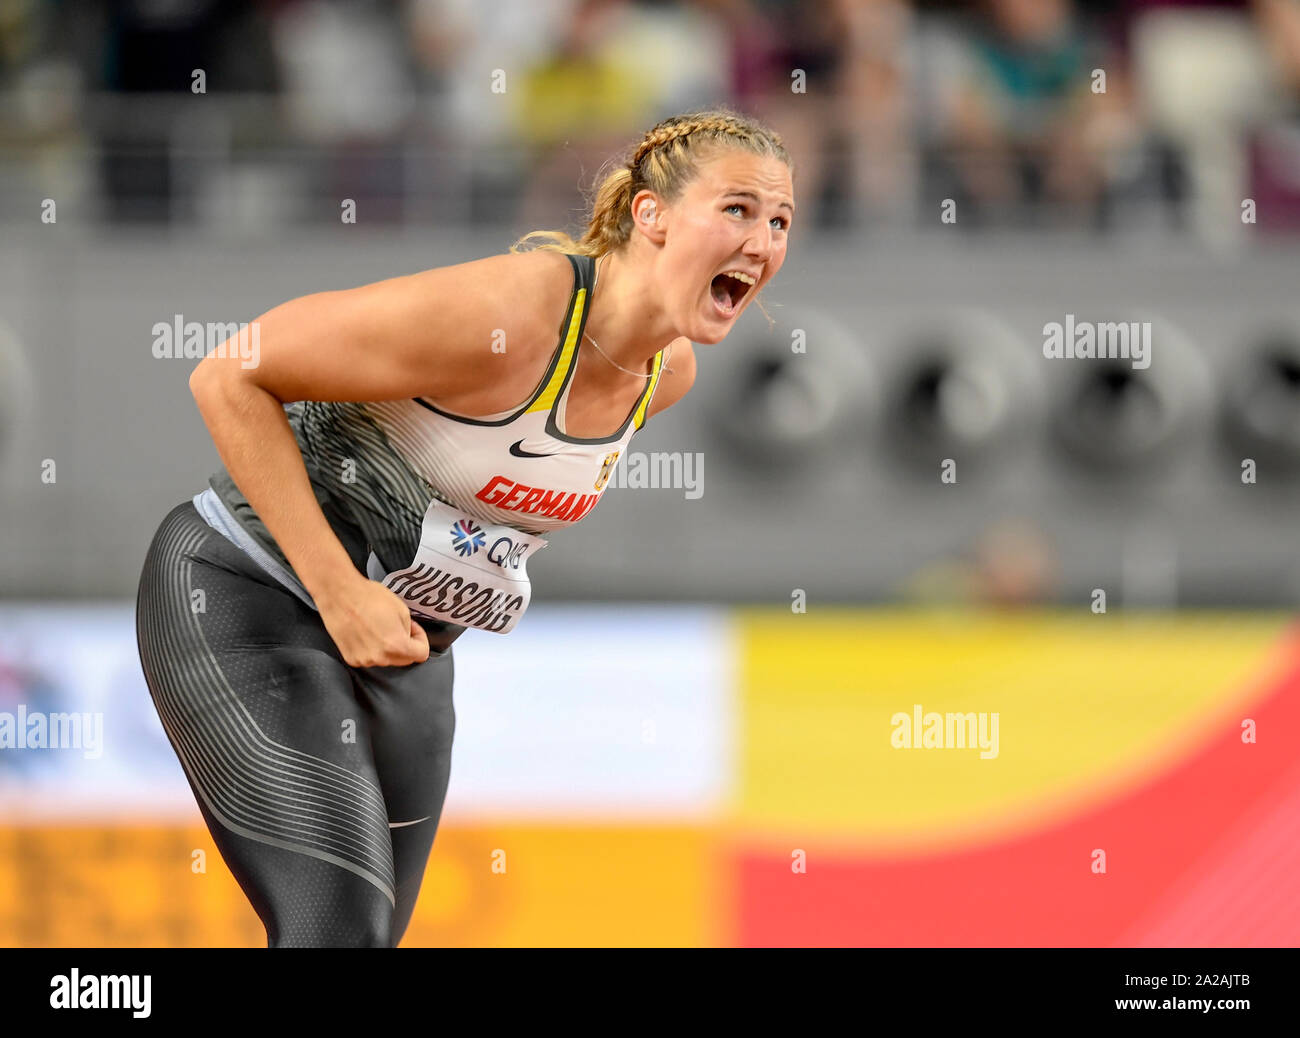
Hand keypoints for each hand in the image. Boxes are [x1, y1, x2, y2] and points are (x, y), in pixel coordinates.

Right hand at [315, 574, 430, 667]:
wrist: (339, 594)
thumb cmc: (367, 597)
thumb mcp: (401, 609)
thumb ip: (409, 629)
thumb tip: (407, 636)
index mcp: (396, 645)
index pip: (421, 654)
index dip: (421, 639)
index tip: (414, 631)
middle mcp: (380, 657)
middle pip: (404, 659)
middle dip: (405, 645)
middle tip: (397, 627)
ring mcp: (364, 660)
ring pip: (386, 659)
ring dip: (387, 647)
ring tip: (377, 626)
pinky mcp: (350, 658)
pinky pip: (369, 657)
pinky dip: (371, 648)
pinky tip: (365, 632)